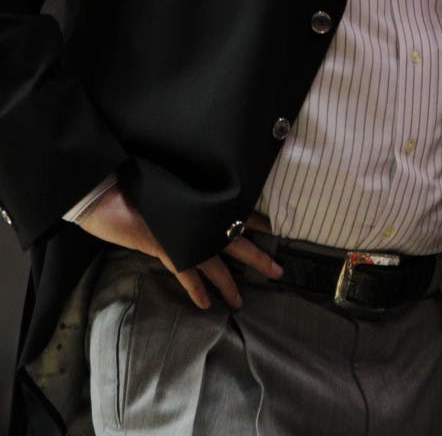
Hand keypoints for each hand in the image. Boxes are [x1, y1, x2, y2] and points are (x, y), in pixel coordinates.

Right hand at [77, 186, 281, 310]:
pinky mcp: (167, 250)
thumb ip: (189, 195)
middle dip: (258, 256)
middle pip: (236, 240)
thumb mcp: (171, 188)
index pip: (237, 211)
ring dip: (229, 284)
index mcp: (203, 202)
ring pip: (215, 263)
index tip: (273, 227)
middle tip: (279, 271)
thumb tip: (202, 199)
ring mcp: (184, 236)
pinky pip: (186, 274)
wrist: (111, 194)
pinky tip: (206, 305)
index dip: (255, 220)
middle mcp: (199, 220)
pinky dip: (196, 289)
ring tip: (241, 302)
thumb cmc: (141, 186)